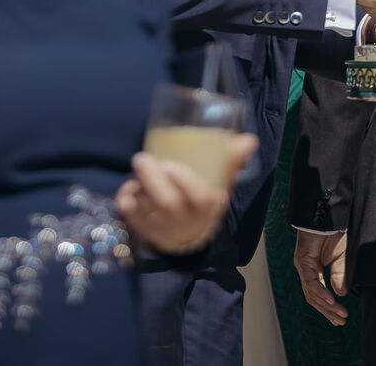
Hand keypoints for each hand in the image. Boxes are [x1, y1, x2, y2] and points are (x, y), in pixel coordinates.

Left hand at [115, 133, 257, 253]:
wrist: (189, 236)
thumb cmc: (205, 200)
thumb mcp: (221, 184)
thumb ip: (232, 161)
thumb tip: (249, 139)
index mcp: (208, 206)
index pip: (199, 197)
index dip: (185, 182)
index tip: (171, 165)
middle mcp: (185, 220)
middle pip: (167, 203)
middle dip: (152, 180)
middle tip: (141, 158)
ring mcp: (163, 227)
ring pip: (146, 208)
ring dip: (138, 187)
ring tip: (137, 169)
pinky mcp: (144, 231)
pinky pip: (130, 215)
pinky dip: (126, 198)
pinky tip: (130, 188)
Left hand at [294, 230, 349, 325]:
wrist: (327, 214)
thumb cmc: (333, 233)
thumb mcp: (342, 257)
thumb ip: (340, 275)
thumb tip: (340, 295)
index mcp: (313, 270)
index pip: (318, 295)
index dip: (328, 308)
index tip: (340, 318)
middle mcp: (305, 270)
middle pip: (313, 298)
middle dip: (327, 312)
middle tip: (341, 321)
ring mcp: (302, 266)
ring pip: (311, 293)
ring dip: (326, 306)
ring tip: (339, 314)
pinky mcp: (302, 260)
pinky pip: (311, 282)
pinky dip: (321, 293)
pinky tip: (331, 301)